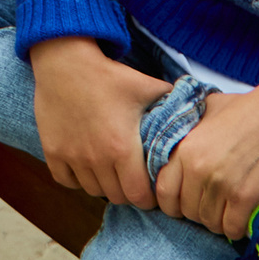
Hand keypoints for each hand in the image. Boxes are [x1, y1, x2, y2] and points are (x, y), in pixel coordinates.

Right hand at [30, 36, 174, 209]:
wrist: (65, 62)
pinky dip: (77, 178)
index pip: (140, 197)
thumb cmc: (110, 76)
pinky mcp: (52, 151)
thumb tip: (205, 109)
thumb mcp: (147, 87)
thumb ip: (176, 104)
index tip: (151, 186)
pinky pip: (66, 181)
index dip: (149, 196)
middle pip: (118, 197)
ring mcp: (72, 156)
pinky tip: (86, 164)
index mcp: (123, 148)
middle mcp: (97, 158)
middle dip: (129, 191)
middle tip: (133, 177)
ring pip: (93, 191)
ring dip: (104, 184)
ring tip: (111, 170)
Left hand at [155, 79, 258, 238]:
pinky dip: (235, 229)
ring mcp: (220, 184)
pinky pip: (231, 227)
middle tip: (211, 206)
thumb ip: (185, 127)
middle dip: (198, 212)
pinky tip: (240, 220)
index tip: (183, 202)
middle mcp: (197, 169)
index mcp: (183, 149)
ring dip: (217, 222)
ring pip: (209, 222)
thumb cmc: (244, 109)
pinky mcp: (244, 196)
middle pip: (187, 211)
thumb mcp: (204, 109)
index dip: (172, 202)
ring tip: (227, 211)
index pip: (164, 192)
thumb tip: (172, 132)